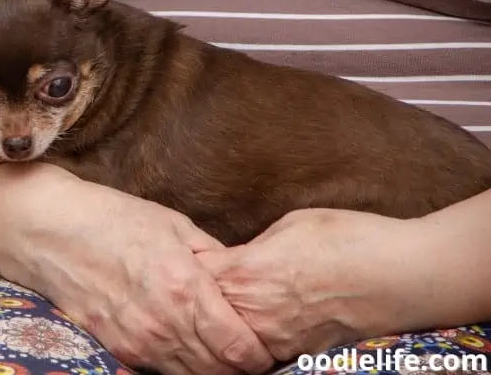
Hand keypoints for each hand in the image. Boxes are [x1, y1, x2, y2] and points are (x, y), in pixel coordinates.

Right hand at [0, 162, 274, 374]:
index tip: (269, 341)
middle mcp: (164, 324)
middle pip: (220, 371)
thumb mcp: (173, 225)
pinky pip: (159, 369)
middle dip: (241, 364)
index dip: (261, 352)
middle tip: (250, 347)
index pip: (240, 348)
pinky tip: (184, 345)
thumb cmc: (112, 218)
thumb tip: (240, 278)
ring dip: (211, 367)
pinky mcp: (116, 347)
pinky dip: (179, 365)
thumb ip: (212, 257)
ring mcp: (137, 341)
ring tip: (221, 348)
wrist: (49, 231)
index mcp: (185, 288)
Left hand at [196, 208, 431, 361]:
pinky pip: (259, 353)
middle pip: (203, 314)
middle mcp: (255, 311)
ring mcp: (276, 338)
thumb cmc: (350, 239)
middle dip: (193, 303)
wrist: (403, 276)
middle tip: (184, 295)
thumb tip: (234, 258)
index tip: (178, 262)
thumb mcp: (290, 225)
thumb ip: (253, 247)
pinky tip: (250, 331)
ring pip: (228, 342)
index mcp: (246, 271)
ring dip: (218, 328)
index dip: (183, 268)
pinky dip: (248, 344)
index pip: (193, 276)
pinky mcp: (298, 355)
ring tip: (214, 316)